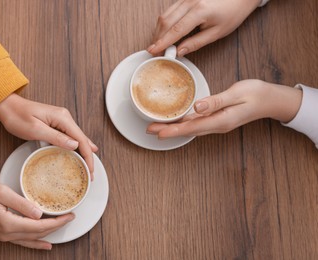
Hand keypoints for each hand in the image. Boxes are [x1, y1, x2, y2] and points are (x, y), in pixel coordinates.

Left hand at [0, 94, 97, 176]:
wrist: (8, 106)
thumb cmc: (17, 117)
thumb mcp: (36, 130)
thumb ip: (56, 137)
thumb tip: (75, 145)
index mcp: (62, 118)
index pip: (81, 139)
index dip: (88, 156)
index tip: (90, 170)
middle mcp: (65, 117)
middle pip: (82, 139)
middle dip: (88, 157)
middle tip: (91, 174)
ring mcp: (62, 119)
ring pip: (78, 138)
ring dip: (84, 152)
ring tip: (88, 167)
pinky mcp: (57, 123)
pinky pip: (71, 136)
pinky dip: (77, 147)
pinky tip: (84, 151)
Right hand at [0, 179, 73, 249]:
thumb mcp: (0, 192)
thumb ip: (21, 203)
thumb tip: (39, 212)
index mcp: (9, 223)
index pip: (40, 225)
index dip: (57, 221)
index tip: (69, 215)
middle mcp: (7, 233)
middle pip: (38, 233)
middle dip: (56, 227)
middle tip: (70, 217)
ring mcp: (4, 236)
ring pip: (32, 239)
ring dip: (48, 234)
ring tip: (62, 229)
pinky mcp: (1, 234)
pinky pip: (23, 242)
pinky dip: (36, 243)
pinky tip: (44, 244)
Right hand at [147, 0, 261, 55]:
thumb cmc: (233, 12)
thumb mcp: (217, 33)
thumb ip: (196, 43)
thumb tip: (180, 51)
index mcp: (199, 11)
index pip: (175, 30)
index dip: (163, 43)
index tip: (154, 51)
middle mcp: (190, 2)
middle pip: (166, 21)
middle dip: (157, 37)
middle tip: (154, 50)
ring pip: (165, 14)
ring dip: (159, 30)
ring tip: (158, 43)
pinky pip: (170, 10)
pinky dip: (165, 22)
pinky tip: (165, 32)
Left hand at [147, 80, 301, 137]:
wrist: (271, 100)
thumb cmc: (256, 94)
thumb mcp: (236, 94)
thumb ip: (216, 101)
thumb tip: (197, 107)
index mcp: (221, 120)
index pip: (192, 127)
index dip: (174, 130)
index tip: (158, 132)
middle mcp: (217, 125)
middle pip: (188, 130)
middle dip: (168, 131)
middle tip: (149, 129)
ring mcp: (217, 123)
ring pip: (191, 128)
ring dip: (174, 128)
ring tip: (157, 126)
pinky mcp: (217, 119)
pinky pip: (197, 123)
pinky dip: (184, 123)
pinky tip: (176, 121)